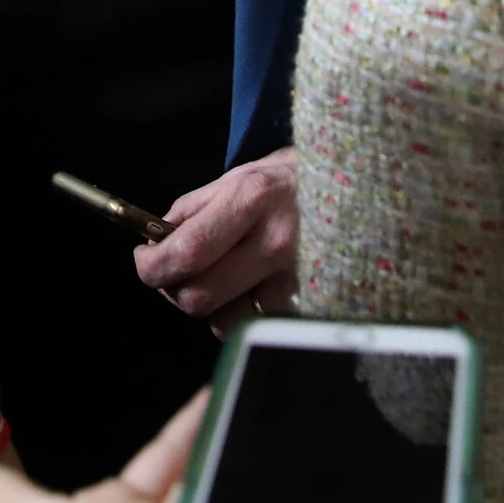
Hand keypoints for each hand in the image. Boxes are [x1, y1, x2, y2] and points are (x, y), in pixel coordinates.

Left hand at [133, 147, 299, 334]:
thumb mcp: (237, 177)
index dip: (153, 265)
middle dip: (174, 289)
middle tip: (176, 272)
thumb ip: (191, 211)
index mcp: (251, 199)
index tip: (145, 259)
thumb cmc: (288, 181)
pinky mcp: (313, 303)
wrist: (358, 188)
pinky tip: (251, 288)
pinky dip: (242, 313)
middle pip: (200, 297)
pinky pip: (255, 325)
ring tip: (221, 277)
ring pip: (224, 321)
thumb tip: (154, 243)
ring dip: (209, 306)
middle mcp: (277, 242)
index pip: (186, 252)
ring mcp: (298, 278)